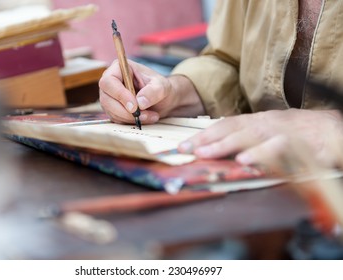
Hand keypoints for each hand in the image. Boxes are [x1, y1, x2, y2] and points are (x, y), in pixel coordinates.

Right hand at [99, 60, 203, 123]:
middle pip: (106, 99)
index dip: (119, 95)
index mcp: (119, 68)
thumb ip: (153, 92)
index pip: (109, 82)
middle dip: (125, 111)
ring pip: (111, 111)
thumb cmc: (160, 87)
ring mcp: (110, 97)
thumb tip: (140, 102)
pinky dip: (131, 122)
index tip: (134, 107)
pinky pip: (116, 119)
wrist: (162, 100)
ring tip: (150, 116)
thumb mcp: (162, 86)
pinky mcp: (113, 110)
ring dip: (130, 118)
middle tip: (144, 115)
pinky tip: (145, 118)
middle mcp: (111, 82)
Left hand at [178, 109, 342, 169]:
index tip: (183, 146)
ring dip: (227, 145)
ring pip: (252, 136)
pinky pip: (280, 149)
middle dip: (208, 139)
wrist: (332, 127)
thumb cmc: (295, 131)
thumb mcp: (267, 132)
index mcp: (256, 121)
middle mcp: (266, 124)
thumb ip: (245, 139)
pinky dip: (262, 155)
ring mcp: (281, 132)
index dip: (203, 135)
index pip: (225, 125)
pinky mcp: (299, 144)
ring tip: (207, 154)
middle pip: (233, 128)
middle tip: (187, 150)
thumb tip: (217, 152)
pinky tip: (246, 162)